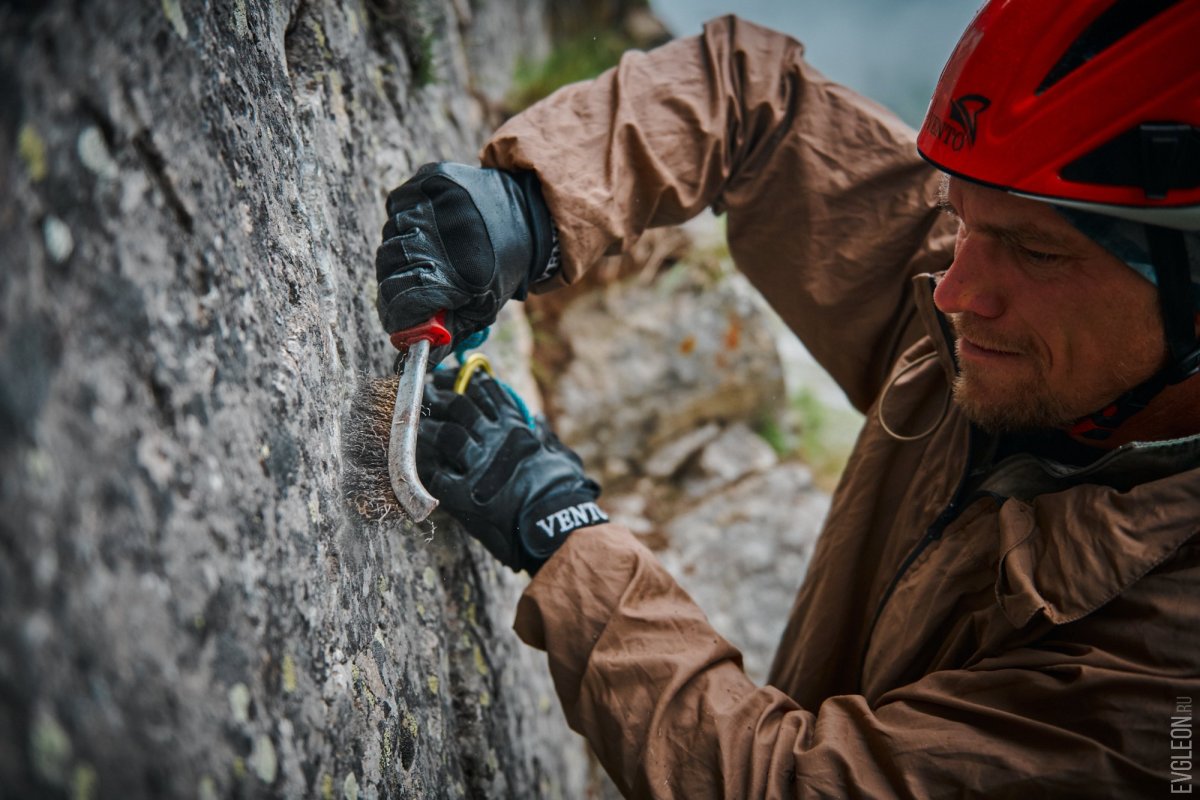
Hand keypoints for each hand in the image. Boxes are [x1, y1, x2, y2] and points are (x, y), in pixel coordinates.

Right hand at [375, 163, 555, 359]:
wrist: (527, 214)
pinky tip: (431, 230)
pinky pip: (398, 206)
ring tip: (430, 255)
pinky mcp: (430, 178)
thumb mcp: (483, 307)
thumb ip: (447, 332)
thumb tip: (418, 356)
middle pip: (389, 266)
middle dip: (398, 285)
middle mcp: (440, 231)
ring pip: (390, 234)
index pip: (402, 299)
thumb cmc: (504, 266)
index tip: (401, 324)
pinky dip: (407, 222)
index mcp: (458, 270)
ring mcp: (432, 199)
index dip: (398, 316)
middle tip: (414, 290)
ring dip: (403, 252)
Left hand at [416, 369, 605, 573]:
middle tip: (426, 391)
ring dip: (428, 428)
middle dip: (440, 394)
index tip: (452, 375)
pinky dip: (426, 468)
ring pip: (443, 434)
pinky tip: (419, 464)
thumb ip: (546, 437)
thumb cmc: (564, 492)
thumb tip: (537, 420)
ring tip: (417, 425)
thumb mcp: (561, 457)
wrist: (556, 525)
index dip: (466, 379)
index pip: (487, 391)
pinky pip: (435, 474)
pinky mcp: (462, 494)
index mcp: (517, 429)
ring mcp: (477, 465)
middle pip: (458, 405)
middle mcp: (494, 440)